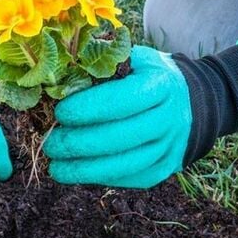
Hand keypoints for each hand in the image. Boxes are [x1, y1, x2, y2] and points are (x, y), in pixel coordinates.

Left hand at [44, 43, 237, 187]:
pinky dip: (101, 178)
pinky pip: (130, 178)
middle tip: (50, 144)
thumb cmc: (147, 77)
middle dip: (79, 144)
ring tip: (55, 167)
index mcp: (161, 85)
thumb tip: (58, 78)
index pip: (122, 100)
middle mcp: (170, 118)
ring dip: (85, 170)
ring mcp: (170, 147)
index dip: (88, 109)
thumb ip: (102, 64)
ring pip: (125, 164)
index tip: (59, 114)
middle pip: (121, 137)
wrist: (187, 102)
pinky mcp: (164, 168)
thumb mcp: (132, 59)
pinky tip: (78, 173)